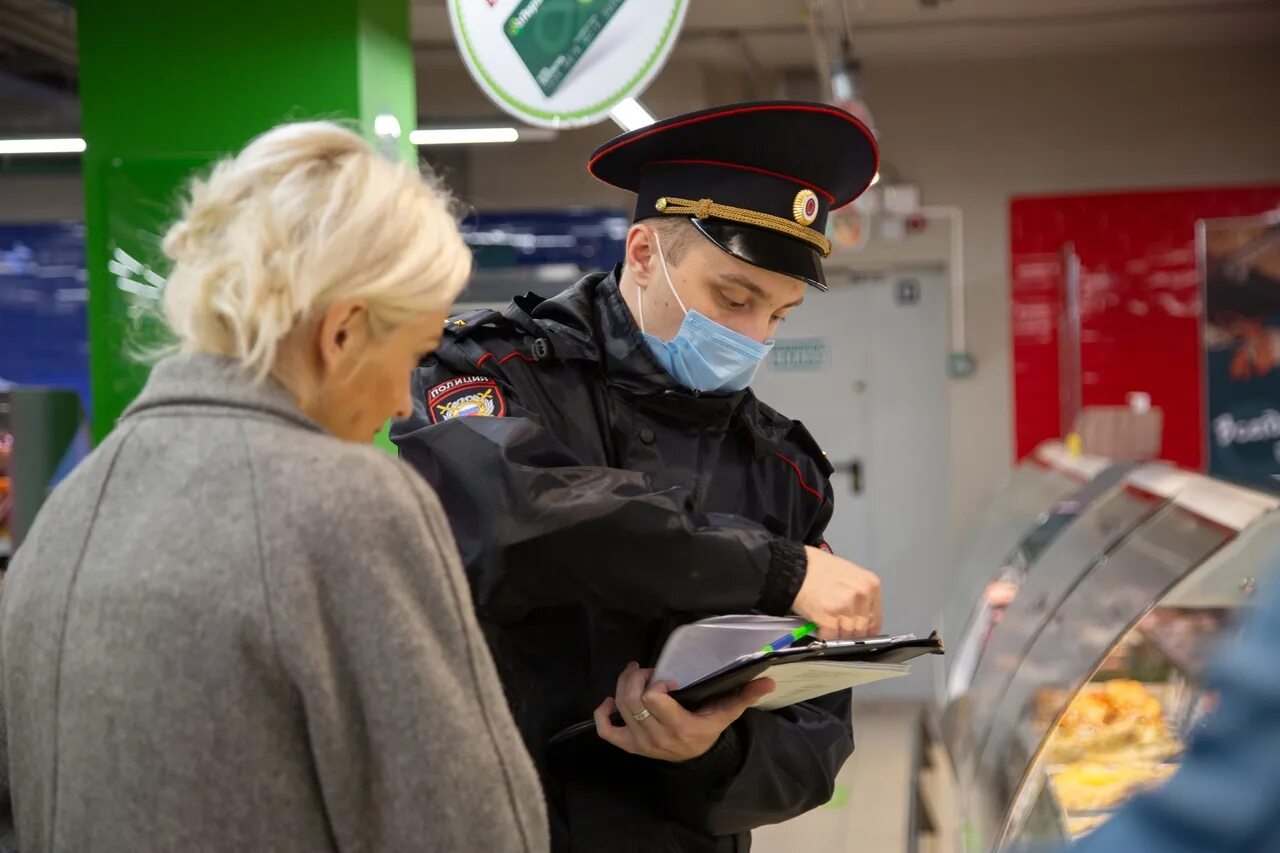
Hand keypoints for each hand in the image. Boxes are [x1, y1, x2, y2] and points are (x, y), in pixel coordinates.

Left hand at [593, 662, 774, 762]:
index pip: (654, 700)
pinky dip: (603, 713)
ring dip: (623, 685)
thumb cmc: (709, 730)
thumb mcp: (727, 713)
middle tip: (646, 670)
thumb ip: (744, 696)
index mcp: (680, 727)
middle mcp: (656, 737)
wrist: (697, 760)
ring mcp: (640, 743)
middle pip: (632, 700)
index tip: (669, 680)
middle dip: (636, 678)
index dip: (657, 684)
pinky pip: (606, 731)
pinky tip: (610, 700)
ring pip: (620, 707)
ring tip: (634, 674)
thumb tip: (767, 680)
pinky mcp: (628, 745)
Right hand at [792, 546, 882, 638]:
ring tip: (827, 625)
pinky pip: (830, 637)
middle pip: (861, 630)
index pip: (875, 620)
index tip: (858, 634)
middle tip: (837, 628)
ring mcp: (846, 608)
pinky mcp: (829, 618)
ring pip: (846, 636)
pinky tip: (818, 626)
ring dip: (836, 635)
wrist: (794, 566)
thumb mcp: (848, 575)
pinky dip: (824, 636)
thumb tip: (860, 618)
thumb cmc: (818, 568)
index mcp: (871, 585)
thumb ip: (859, 597)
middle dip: (849, 633)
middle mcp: (862, 596)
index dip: (865, 629)